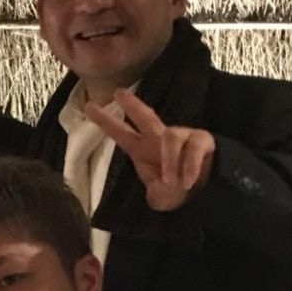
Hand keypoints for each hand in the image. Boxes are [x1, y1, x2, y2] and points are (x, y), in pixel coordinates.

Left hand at [85, 89, 214, 211]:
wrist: (203, 195)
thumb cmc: (176, 192)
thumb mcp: (160, 197)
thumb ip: (157, 193)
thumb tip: (164, 184)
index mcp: (142, 150)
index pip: (121, 134)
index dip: (106, 122)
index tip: (88, 107)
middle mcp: (159, 139)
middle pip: (146, 117)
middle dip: (132, 105)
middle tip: (118, 93)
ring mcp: (182, 137)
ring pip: (172, 136)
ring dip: (170, 161)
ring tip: (172, 182)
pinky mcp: (202, 140)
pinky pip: (194, 147)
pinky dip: (189, 166)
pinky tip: (187, 181)